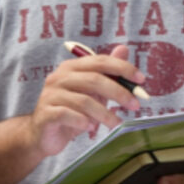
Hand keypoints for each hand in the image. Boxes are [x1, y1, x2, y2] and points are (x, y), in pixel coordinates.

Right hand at [28, 44, 144, 157]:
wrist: (43, 135)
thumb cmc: (71, 111)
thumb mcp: (92, 91)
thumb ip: (107, 72)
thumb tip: (124, 49)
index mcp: (71, 68)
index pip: (100, 61)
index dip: (122, 68)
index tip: (141, 80)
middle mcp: (59, 77)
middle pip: (94, 79)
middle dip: (118, 92)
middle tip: (135, 105)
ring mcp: (50, 95)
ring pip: (83, 101)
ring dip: (105, 114)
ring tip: (116, 124)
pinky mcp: (45, 114)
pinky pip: (67, 115)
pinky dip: (83, 122)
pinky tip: (91, 128)